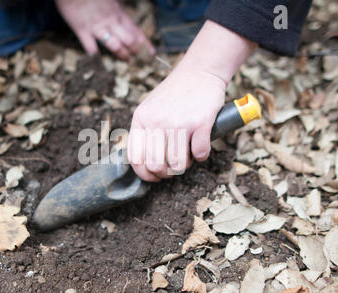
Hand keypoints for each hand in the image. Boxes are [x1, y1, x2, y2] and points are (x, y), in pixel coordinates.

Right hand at [55, 0, 154, 59]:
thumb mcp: (110, 2)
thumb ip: (117, 13)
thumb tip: (125, 25)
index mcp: (119, 14)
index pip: (136, 31)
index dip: (145, 44)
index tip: (150, 54)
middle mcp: (111, 21)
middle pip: (129, 40)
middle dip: (135, 51)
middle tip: (136, 59)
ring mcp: (97, 27)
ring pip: (115, 45)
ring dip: (122, 54)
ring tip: (125, 59)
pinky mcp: (82, 30)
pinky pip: (91, 47)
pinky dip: (95, 57)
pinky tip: (99, 63)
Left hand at [127, 20, 256, 181]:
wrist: (200, 71)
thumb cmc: (175, 93)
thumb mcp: (150, 107)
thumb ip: (144, 130)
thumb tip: (144, 163)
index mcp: (141, 119)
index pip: (136, 158)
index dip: (146, 174)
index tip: (155, 177)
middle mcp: (157, 122)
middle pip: (156, 165)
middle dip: (167, 173)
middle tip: (174, 166)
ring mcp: (178, 122)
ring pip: (178, 164)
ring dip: (185, 165)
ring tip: (188, 155)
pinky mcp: (200, 123)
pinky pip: (200, 154)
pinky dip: (201, 156)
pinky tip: (200, 147)